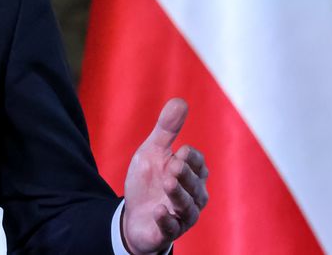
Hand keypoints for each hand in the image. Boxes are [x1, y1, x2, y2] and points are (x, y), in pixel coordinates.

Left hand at [121, 98, 209, 254]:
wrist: (134, 214)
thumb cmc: (150, 180)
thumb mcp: (153, 152)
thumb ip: (167, 130)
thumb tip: (180, 100)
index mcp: (192, 174)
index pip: (198, 164)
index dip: (191, 158)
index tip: (181, 150)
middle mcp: (193, 196)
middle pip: (194, 185)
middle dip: (185, 175)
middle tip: (173, 166)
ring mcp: (182, 215)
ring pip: (187, 207)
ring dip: (178, 195)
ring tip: (167, 183)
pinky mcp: (168, 231)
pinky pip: (172, 229)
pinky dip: (167, 221)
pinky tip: (159, 211)